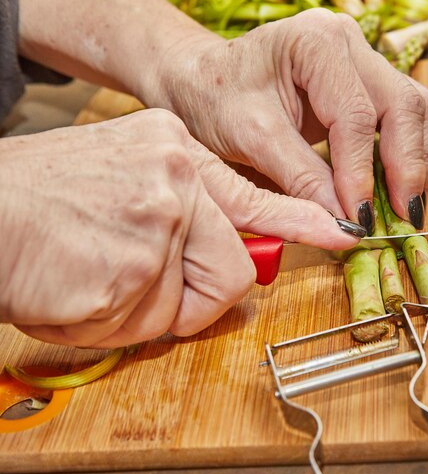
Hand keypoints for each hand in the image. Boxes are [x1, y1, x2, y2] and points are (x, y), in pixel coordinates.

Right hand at [0, 109, 357, 347]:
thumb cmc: (43, 200)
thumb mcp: (124, 178)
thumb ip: (181, 213)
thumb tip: (228, 255)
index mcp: (176, 149)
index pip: (256, 196)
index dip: (301, 223)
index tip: (338, 234)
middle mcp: (176, 175)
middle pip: (234, 269)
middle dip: (192, 298)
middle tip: (136, 285)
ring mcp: (159, 219)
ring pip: (186, 305)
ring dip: (141, 310)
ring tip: (91, 278)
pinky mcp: (134, 268)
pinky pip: (146, 324)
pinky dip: (109, 323)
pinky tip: (75, 288)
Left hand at [150, 8, 427, 230]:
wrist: (201, 83)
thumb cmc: (214, 101)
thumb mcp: (250, 138)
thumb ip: (300, 177)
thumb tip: (346, 222)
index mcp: (315, 42)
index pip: (356, 114)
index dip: (361, 172)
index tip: (359, 217)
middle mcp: (348, 41)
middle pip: (403, 104)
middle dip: (407, 167)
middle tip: (402, 217)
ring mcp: (361, 58)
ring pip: (415, 108)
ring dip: (415, 162)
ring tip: (404, 208)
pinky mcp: (364, 81)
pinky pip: (405, 116)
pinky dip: (407, 154)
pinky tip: (397, 187)